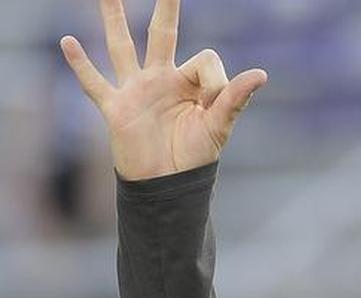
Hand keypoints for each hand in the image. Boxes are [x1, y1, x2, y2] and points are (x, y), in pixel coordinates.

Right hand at [59, 0, 267, 180]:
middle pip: (162, 34)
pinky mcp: (115, 108)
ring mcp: (136, 90)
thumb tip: (261, 74)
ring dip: (114, 19)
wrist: (168, 186)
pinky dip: (80, 65)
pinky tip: (67, 41)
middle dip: (166, 8)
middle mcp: (162, 79)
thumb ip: (235, 98)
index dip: (214, 78)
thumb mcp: (219, 126)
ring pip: (122, 46)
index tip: (213, 103)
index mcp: (190, 83)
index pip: (204, 60)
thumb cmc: (196, 157)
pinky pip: (95, 83)